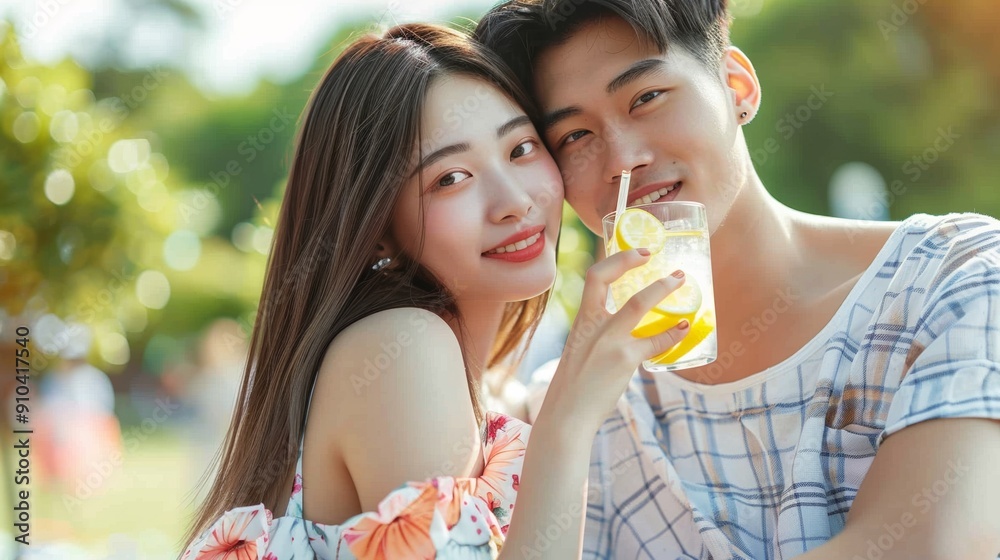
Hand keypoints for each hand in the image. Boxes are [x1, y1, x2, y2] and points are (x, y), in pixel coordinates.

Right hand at [541, 248, 689, 434]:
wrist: (567, 415)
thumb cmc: (575, 387)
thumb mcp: (581, 350)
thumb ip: (600, 336)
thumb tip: (626, 333)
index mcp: (582, 320)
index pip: (593, 277)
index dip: (616, 261)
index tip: (638, 255)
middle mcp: (592, 324)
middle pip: (610, 279)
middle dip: (633, 261)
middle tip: (655, 256)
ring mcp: (608, 340)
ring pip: (637, 303)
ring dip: (662, 289)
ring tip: (681, 281)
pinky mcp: (624, 359)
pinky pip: (655, 342)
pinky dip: (672, 334)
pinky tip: (683, 329)